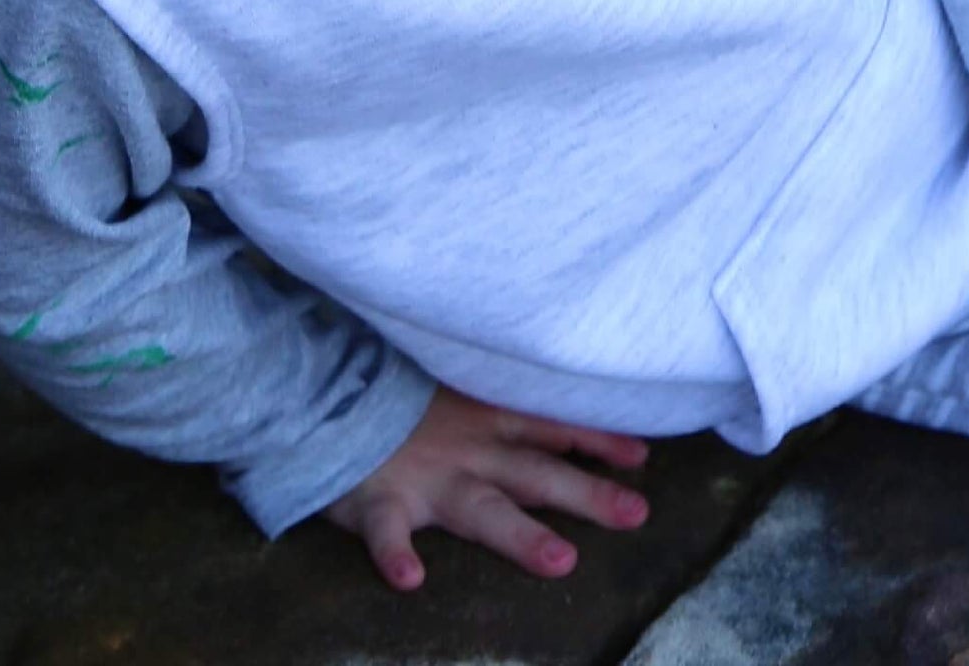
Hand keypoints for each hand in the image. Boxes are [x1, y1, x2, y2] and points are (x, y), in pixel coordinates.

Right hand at [323, 385, 650, 589]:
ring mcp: (426, 479)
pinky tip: (411, 579)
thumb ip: (501, 405)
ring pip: (481, 510)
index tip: (643, 456)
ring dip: (521, 536)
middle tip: (638, 515)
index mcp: (486, 420)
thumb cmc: (398, 399)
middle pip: (537, 475)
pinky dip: (395, 554)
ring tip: (561, 561)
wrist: (326, 391)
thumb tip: (556, 415)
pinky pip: (386, 533)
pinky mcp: (379, 502)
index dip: (598, 440)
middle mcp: (468, 450)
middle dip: (587, 494)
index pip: (553, 427)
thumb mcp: (458, 389)